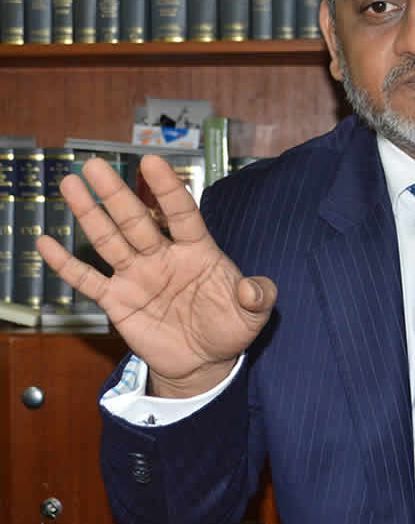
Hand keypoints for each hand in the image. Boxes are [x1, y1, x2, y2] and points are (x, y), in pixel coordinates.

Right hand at [35, 156, 276, 397]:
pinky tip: (46, 243)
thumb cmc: (230, 328)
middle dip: (117, 195)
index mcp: (197, 251)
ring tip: (70, 184)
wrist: (204, 361)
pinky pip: (88, 280)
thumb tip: (254, 290)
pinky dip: (66, 264)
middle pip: (137, 220)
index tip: (152, 162)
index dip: (168, 190)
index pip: (182, 213)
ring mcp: (138, 276)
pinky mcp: (118, 301)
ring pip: (110, 240)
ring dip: (90, 215)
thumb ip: (258, 296)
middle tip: (95, 165)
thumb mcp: (254, 314)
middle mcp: (163, 256)